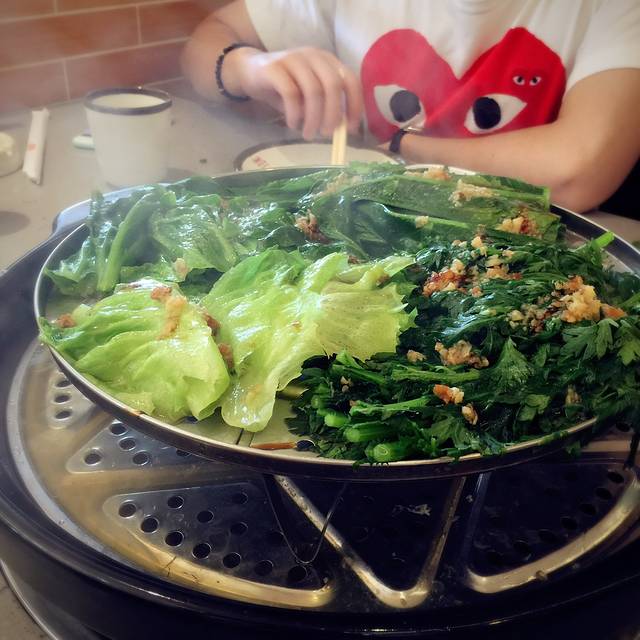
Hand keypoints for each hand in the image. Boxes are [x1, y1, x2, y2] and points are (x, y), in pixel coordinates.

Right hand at [228, 46, 362, 139]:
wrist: (249, 71)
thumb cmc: (284, 87)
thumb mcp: (308, 97)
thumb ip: (326, 107)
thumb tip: (343, 129)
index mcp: (327, 61)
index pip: (350, 80)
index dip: (354, 106)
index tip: (350, 129)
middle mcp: (313, 56)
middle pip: (333, 85)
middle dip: (333, 114)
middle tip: (327, 134)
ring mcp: (293, 59)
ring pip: (313, 90)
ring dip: (313, 118)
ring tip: (308, 134)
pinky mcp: (274, 68)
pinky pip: (291, 93)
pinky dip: (295, 114)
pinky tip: (292, 124)